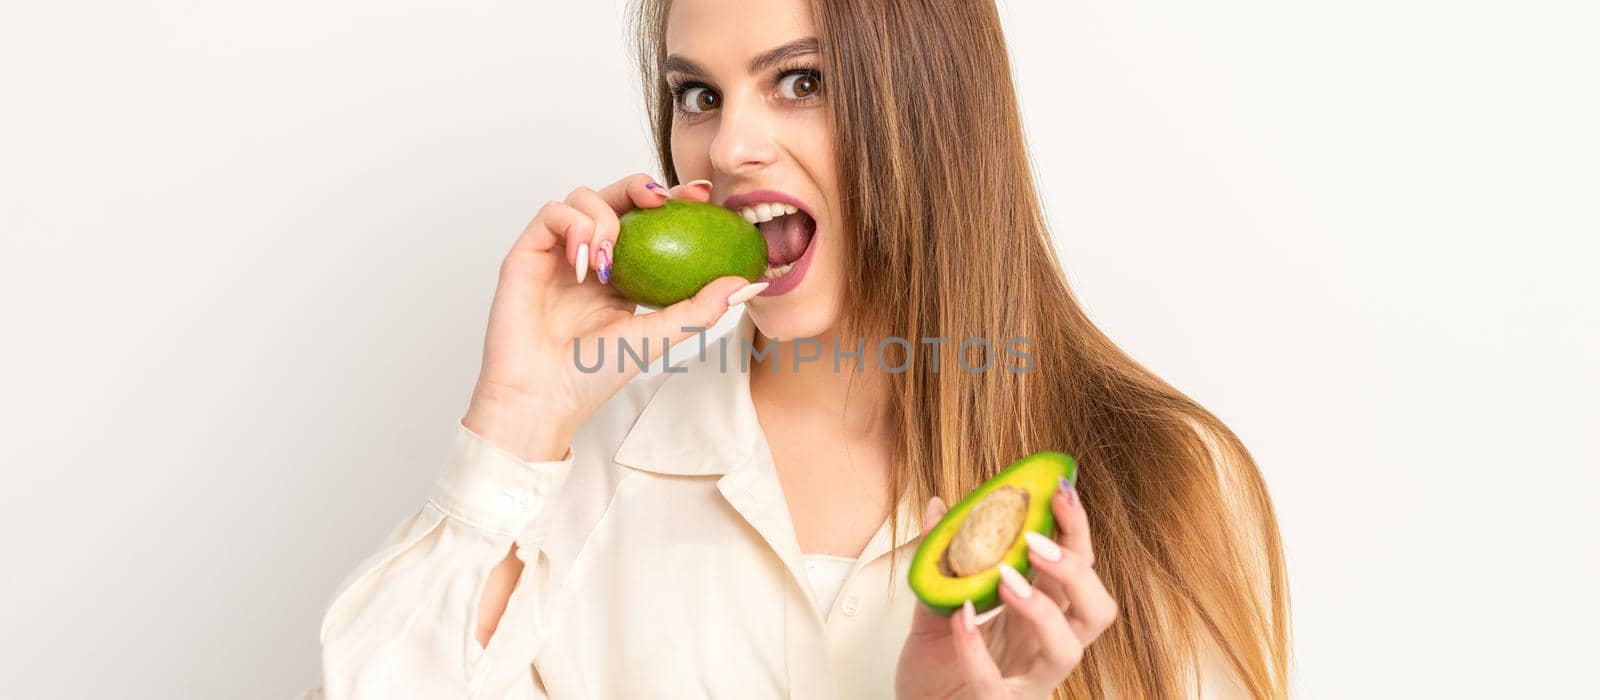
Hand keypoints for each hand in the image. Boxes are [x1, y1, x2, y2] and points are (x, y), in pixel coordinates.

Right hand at [462, 175, 763, 460]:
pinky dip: (573, 226)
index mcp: (623, 270)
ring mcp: (557, 252)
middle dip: (641, 185)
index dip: (674, 198)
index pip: (648, 219)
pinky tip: (587, 261)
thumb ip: (699, 307)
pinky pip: (550, 214)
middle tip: (664, 200)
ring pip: (581, 198)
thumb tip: (747, 283)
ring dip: (603, 215)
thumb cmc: (594, 374)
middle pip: (614, 196)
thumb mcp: (660, 334)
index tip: (704, 195)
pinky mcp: (527, 253)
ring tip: (610, 258)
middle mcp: (589, 254)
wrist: (544, 397)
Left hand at [895, 479, 1118, 698]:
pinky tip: (961, 621)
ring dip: (1040, 609)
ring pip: (1067, 650)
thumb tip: (940, 506)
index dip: (1076, 530)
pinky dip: (977, 651)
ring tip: (1004, 578)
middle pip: (1095, 609)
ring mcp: (1027, 681)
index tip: (1060, 490)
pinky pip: (997, 686)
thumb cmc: (936, 670)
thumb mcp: (935, 606)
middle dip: (1075, 570)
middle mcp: (1043, 647)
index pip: (1077, 567)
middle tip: (1035, 541)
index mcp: (1039, 614)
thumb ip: (941, 560)